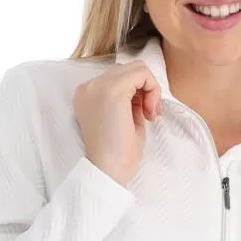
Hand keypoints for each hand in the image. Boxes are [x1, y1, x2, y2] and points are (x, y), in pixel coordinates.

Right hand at [73, 58, 161, 187]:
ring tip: (150, 114)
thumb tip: (145, 88)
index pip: (118, 77)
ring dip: (150, 88)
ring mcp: (98, 86)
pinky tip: (150, 112)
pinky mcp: (112, 90)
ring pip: (136, 67)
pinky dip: (153, 89)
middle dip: (145, 89)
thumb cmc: (117, 155)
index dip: (138, 93)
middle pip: (127, 69)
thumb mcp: (124, 120)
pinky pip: (142, 73)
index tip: (145, 115)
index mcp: (87, 95)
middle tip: (150, 114)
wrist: (107, 173)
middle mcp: (89, 87)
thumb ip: (130, 100)